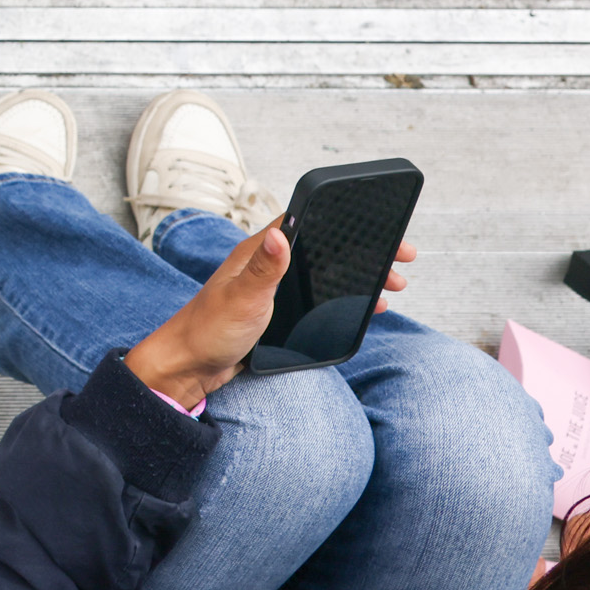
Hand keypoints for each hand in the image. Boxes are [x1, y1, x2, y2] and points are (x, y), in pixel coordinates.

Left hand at [124, 221, 415, 408]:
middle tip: (401, 261)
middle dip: (363, 252)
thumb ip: (265, 268)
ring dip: (359, 276)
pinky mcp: (274, 312)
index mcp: (257, 253)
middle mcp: (265, 266)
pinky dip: (344, 297)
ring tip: (391, 286)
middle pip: (324, 249)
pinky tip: (365, 306)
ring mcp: (271, 289)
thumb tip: (282, 234)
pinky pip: (317, 298)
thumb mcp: (243, 298)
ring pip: (324, 274)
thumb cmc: (209, 330)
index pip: (308, 224)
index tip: (383, 228)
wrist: (188, 367)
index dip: (345, 222)